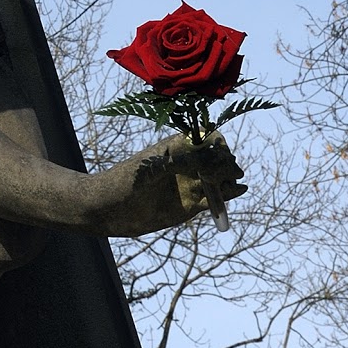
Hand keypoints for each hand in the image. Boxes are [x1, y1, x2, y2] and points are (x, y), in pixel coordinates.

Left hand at [92, 133, 245, 236]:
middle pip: (218, 159)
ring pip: (219, 179)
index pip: (208, 138)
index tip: (220, 154)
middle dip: (226, 163)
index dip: (218, 145)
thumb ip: (185, 161)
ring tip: (232, 183)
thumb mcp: (157, 166)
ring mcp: (189, 184)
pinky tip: (237, 191)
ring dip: (229, 180)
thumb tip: (216, 159)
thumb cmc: (127, 179)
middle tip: (227, 173)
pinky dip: (227, 196)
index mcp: (177, 147)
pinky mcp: (191, 205)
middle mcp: (186, 165)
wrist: (109, 208)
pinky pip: (214, 199)